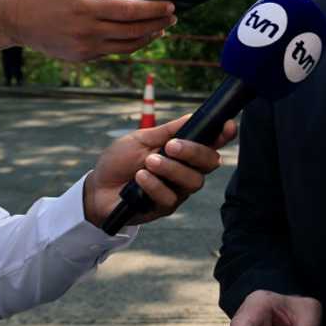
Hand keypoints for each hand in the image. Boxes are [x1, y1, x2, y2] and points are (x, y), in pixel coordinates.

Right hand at [7, 0, 176, 59]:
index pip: (131, 11)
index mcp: (87, 7)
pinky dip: (130, 44)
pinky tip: (140, 35)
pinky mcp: (82, 57)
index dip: (154, 9)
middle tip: (173, 16)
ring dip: (148, 37)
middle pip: (134, 31)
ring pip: (127, 46)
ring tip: (161, 28)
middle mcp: (87, 31)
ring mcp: (85, 48)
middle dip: (158, 24)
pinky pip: (113, 51)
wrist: (16, 18)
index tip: (171, 5)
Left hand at [82, 115, 235, 227]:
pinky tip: (139, 178)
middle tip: (171, 146)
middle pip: (210, 163)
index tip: (228, 126)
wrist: (97, 188)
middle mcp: (186, 172)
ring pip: (193, 182)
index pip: (211, 144)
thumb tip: (193, 116)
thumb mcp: (141, 139)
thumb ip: (168, 131)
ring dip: (171, 169)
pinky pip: (170, 198)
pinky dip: (154, 185)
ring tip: (149, 162)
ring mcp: (178, 191)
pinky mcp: (164, 208)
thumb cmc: (120, 161)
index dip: (223, 136)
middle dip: (194, 152)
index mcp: (183, 153)